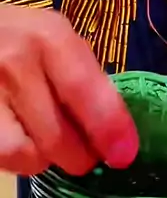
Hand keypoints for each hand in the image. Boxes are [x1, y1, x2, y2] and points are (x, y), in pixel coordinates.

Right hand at [0, 5, 137, 175]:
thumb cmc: (22, 38)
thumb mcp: (56, 40)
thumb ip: (86, 77)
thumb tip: (117, 134)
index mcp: (51, 37)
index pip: (84, 90)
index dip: (109, 129)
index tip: (124, 154)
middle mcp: (17, 62)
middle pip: (60, 135)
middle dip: (83, 157)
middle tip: (87, 153)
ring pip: (30, 155)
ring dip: (47, 159)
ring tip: (47, 140)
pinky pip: (6, 158)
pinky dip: (20, 160)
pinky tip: (22, 139)